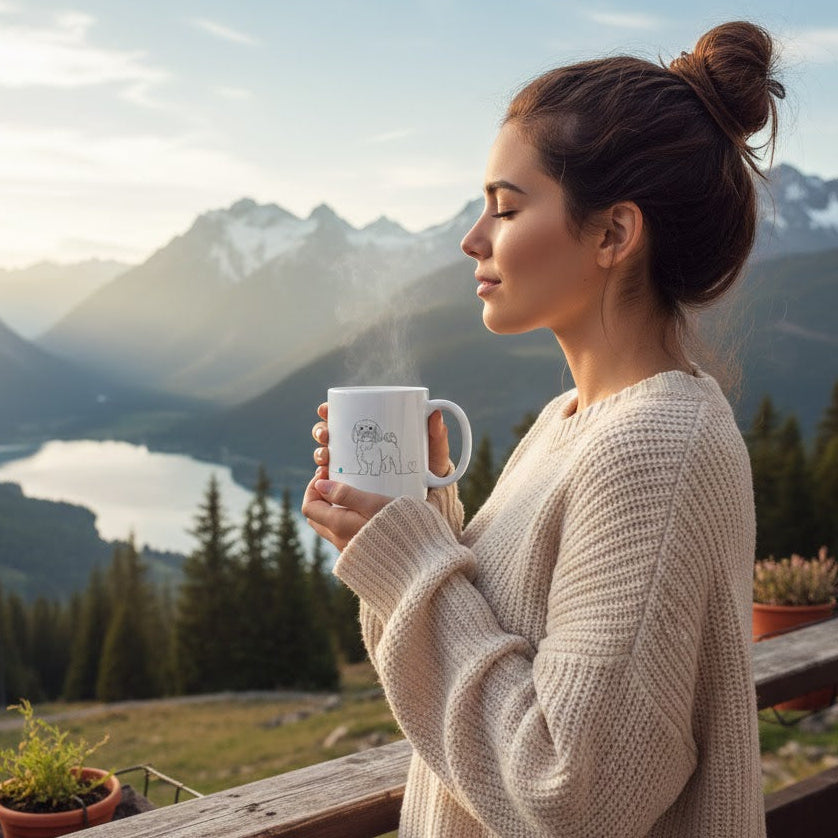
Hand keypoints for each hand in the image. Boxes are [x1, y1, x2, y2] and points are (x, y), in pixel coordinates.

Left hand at [301, 468, 391, 550]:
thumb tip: (320, 485)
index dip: (313, 487)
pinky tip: (365, 512)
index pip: (309, 507)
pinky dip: (346, 521)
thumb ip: (345, 494)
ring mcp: (349, 550)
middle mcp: (339, 540)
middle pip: (316, 518)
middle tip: (336, 480)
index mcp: (338, 525)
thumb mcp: (373, 503)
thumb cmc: (399, 526)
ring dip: (334, 509)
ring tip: (353, 494)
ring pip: (330, 527)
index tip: (327, 473)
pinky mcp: (361, 555)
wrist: (418, 560)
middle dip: (321, 497)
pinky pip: (345, 536)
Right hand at [309, 403, 450, 478]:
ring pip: (327, 456)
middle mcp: (359, 449)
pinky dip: (322, 479)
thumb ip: (437, 438)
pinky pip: (330, 482)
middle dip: (321, 431)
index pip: (346, 417)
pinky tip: (321, 478)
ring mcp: (353, 469)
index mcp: (375, 435)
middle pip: (331, 435)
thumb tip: (436, 414)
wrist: (430, 509)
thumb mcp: (435, 458)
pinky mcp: (350, 490)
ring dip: (319, 453)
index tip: (325, 409)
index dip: (330, 411)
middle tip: (326, 435)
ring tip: (325, 457)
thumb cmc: (432, 477)